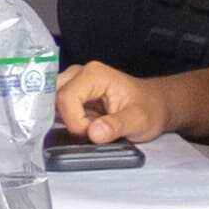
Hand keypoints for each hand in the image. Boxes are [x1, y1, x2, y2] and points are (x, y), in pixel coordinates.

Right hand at [52, 64, 166, 144]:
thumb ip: (116, 126)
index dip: (74, 121)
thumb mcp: (139, 121)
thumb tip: (94, 133)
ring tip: (89, 127)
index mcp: (94, 74)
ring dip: (67, 121)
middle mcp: (80, 74)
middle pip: (54, 97)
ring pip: (53, 103)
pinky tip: (84, 126)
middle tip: (87, 131)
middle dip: (66, 119)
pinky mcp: (74, 95)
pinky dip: (67, 121)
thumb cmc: (149, 109)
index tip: (92, 133)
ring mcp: (75, 83)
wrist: (155, 105)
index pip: (66, 98)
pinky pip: (58, 108)